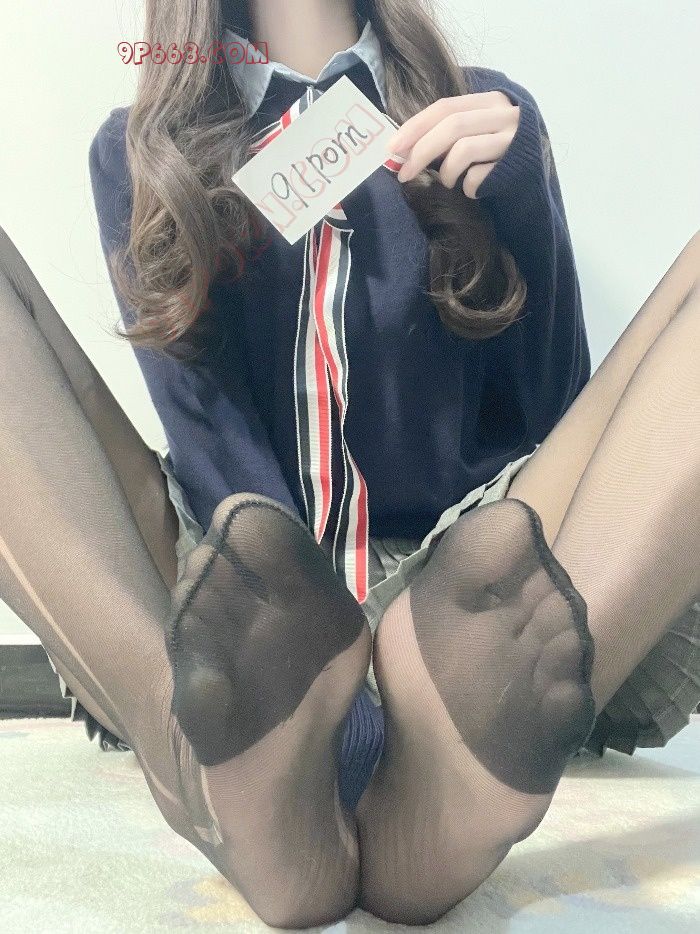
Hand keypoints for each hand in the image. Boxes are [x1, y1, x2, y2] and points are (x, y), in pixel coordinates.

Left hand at [386, 91, 519, 198]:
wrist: (535, 182)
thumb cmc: (496, 159)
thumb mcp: (475, 135)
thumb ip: (448, 133)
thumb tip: (402, 147)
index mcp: (489, 101)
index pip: (445, 107)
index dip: (415, 126)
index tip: (392, 148)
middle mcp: (505, 114)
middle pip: (452, 125)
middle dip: (421, 150)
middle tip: (403, 173)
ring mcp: (513, 139)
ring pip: (464, 149)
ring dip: (445, 172)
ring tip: (446, 182)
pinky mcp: (517, 166)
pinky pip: (478, 176)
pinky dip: (467, 188)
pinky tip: (471, 191)